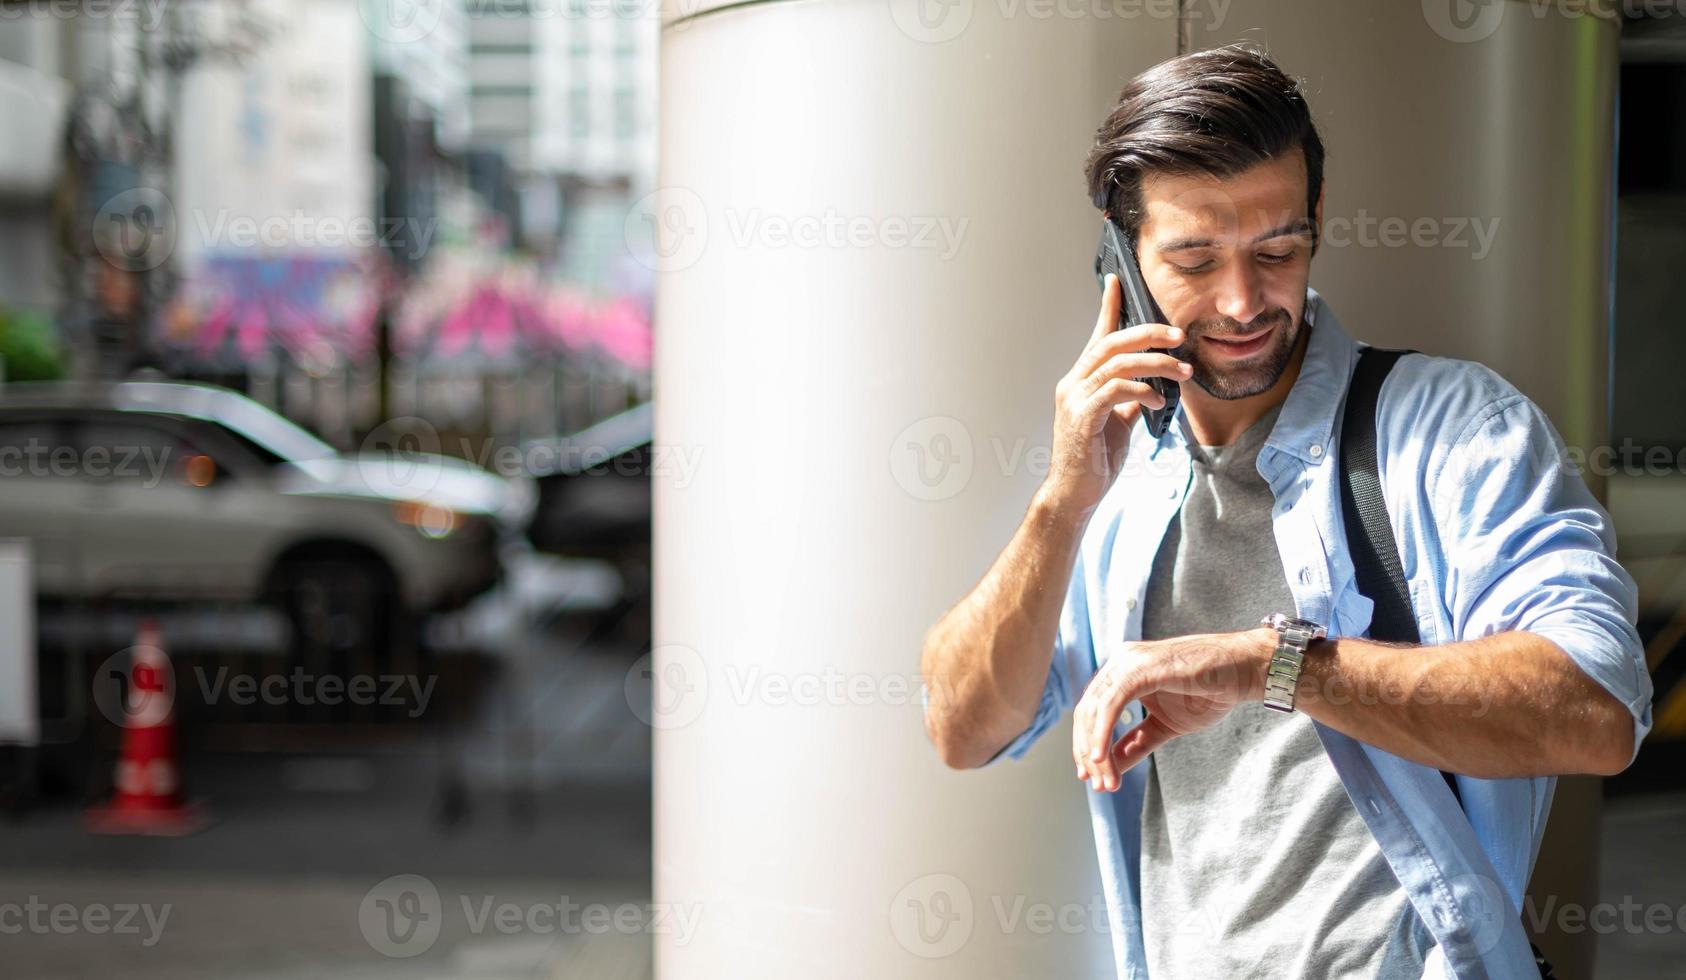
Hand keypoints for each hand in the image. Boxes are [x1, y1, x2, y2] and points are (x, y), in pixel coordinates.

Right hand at [1043, 273, 1191, 519]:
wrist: (1074, 495)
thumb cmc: (1093, 460)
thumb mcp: (1116, 423)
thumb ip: (1128, 401)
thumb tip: (1149, 386)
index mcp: (1080, 380)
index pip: (1098, 336)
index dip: (1108, 307)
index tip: (1117, 281)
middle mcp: (1073, 383)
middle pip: (1112, 342)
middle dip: (1149, 333)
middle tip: (1180, 336)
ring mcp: (1075, 399)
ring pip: (1117, 363)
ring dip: (1156, 363)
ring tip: (1182, 372)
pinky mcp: (1082, 417)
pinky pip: (1116, 391)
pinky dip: (1142, 390)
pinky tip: (1158, 400)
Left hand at [1072, 628, 1274, 792]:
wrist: (1243, 670)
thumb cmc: (1210, 692)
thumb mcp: (1164, 726)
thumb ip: (1136, 742)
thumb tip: (1110, 766)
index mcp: (1122, 673)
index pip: (1091, 712)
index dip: (1085, 746)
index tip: (1091, 778)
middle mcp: (1119, 663)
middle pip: (1086, 712)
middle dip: (1087, 753)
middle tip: (1097, 785)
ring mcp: (1128, 662)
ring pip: (1094, 711)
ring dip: (1095, 751)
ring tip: (1105, 781)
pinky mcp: (1140, 668)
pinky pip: (1110, 705)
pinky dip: (1102, 733)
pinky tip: (1101, 757)